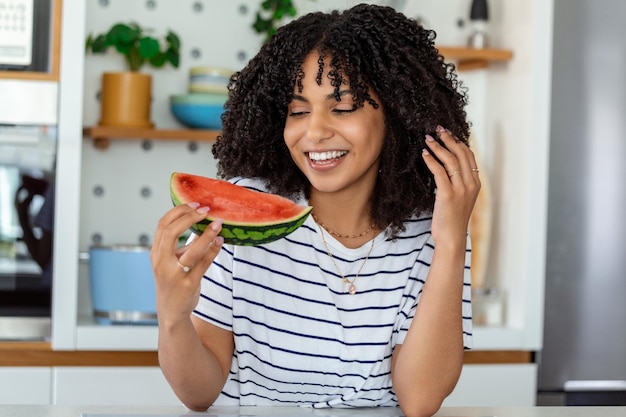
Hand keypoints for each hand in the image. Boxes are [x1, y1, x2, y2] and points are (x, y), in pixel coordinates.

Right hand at [150, 202, 223, 326]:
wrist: (170, 311)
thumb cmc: (172, 282)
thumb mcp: (170, 260)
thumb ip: (180, 243)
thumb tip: (199, 221)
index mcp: (156, 253)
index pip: (163, 224)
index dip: (179, 211)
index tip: (195, 204)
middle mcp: (161, 262)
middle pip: (171, 231)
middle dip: (189, 217)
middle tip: (206, 210)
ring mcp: (175, 274)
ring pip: (192, 250)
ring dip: (207, 234)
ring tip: (218, 224)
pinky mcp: (188, 284)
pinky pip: (203, 263)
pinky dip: (213, 250)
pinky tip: (220, 241)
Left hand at [421, 125, 480, 246]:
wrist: (451, 237)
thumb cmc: (452, 219)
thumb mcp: (460, 198)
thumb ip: (457, 183)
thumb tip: (446, 168)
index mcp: (475, 183)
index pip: (470, 156)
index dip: (459, 142)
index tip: (448, 133)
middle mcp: (471, 184)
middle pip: (461, 153)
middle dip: (449, 139)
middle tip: (438, 128)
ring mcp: (460, 189)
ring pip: (451, 160)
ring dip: (438, 146)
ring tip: (428, 138)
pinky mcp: (447, 194)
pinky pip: (439, 172)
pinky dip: (431, 160)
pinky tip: (424, 154)